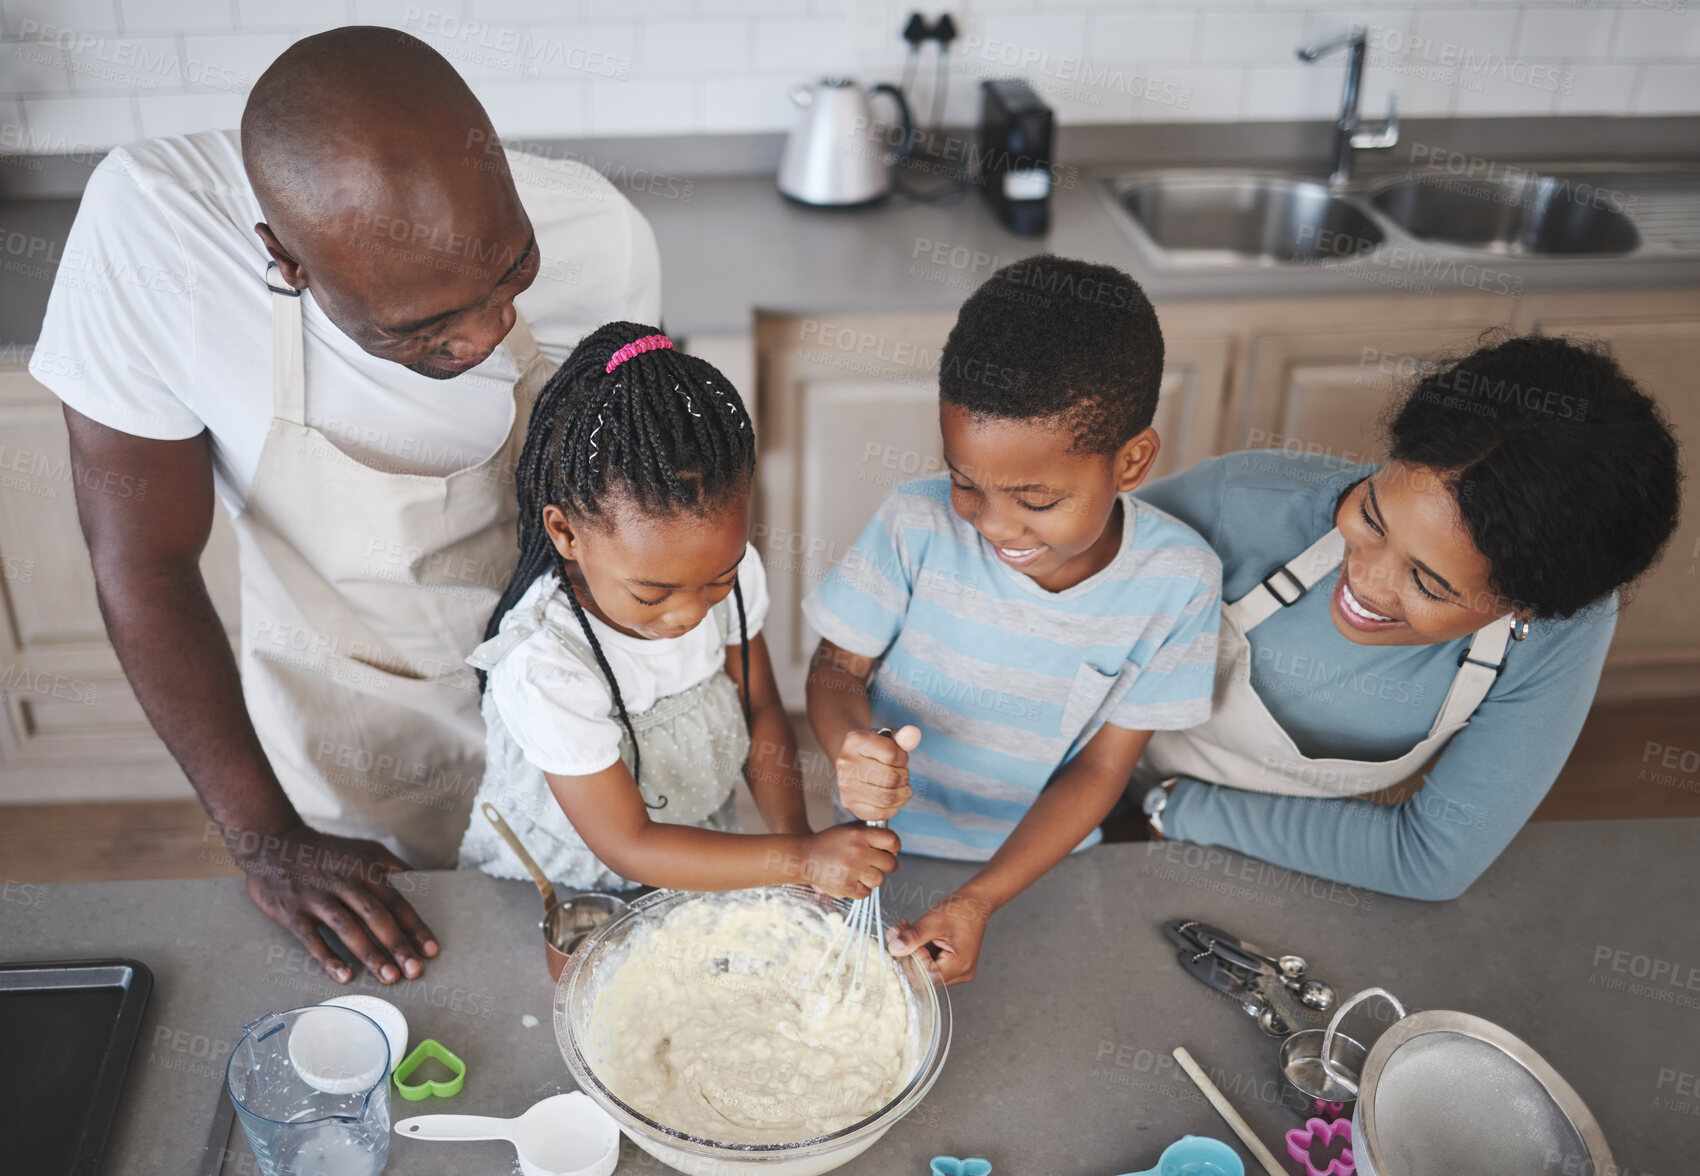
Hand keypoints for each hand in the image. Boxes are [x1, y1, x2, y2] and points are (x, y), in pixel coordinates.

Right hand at [232, 822, 437, 983]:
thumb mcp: (362, 848)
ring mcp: (317, 898)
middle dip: (398, 945)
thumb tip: (416, 877)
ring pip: (348, 929)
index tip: (430, 950)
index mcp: (364, 869)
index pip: (395, 901)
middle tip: (415, 971)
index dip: (414, 927)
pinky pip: (312, 939)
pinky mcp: (293, 912)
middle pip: (376, 917)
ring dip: (370, 955)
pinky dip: (328, 958)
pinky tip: (344, 976)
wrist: (273, 844)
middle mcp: (343, 883)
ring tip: (389, 977)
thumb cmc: (324, 851)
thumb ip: (389, 863)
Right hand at [799, 822, 900, 899]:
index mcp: (859, 834)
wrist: (804, 857)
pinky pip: (866, 893)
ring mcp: (852, 870)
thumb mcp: (849, 829)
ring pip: (879, 880)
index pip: (892, 840)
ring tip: (858, 872)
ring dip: (872, 878)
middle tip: (874, 864)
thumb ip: (871, 834)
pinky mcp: (846, 886)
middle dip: (886, 865)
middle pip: (891, 864)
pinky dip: (860, 889)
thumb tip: (894, 850)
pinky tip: (850, 880)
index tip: (889, 850)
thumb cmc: (830, 843)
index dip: (894, 846)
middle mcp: (858, 851)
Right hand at [834, 725, 920, 820]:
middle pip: (891, 778)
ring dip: (902, 793)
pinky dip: (894, 807)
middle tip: (902, 773)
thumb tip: (913, 734)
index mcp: (855, 741)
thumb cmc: (876, 748)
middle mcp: (846, 764)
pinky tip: (893, 797)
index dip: (903, 758)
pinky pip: (881, 813)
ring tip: (900, 786)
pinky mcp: (849, 804)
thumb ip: (904, 736)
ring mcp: (845, 786)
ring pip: (887, 798)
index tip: (900, 758)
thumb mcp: (889, 737)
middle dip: (904, 777)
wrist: (853, 760)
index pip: (891, 754)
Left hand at [889, 890, 994, 985]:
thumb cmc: (962, 910)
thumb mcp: (934, 921)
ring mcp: (957, 970)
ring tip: (905, 930)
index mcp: (961, 964)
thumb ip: (914, 937)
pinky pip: (930, 963)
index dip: (913, 961)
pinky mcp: (952, 964)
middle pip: (926, 975)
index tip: (905, 942)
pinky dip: (919, 950)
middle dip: (909, 955)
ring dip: (912, 951)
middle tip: (898, 934)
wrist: (975, 903)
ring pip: (925, 969)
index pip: (928, 976)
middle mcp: (961, 972)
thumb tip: (895, 949)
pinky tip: (912, 935)